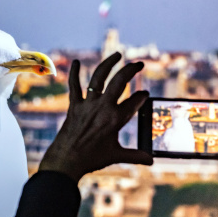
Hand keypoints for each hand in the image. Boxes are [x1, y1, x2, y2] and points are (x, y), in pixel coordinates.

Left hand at [39, 52, 152, 182]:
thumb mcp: (116, 156)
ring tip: (117, 55)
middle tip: (139, 64)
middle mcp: (102, 107)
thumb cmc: (92, 159)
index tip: (145, 95)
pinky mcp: (74, 106)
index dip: (142, 97)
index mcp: (115, 119)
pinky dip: (74, 73)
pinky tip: (75, 62)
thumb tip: (151, 161)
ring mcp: (87, 104)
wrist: (66, 161)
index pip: (135, 102)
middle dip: (131, 70)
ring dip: (108, 63)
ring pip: (99, 77)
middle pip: (120, 81)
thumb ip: (135, 156)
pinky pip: (74, 86)